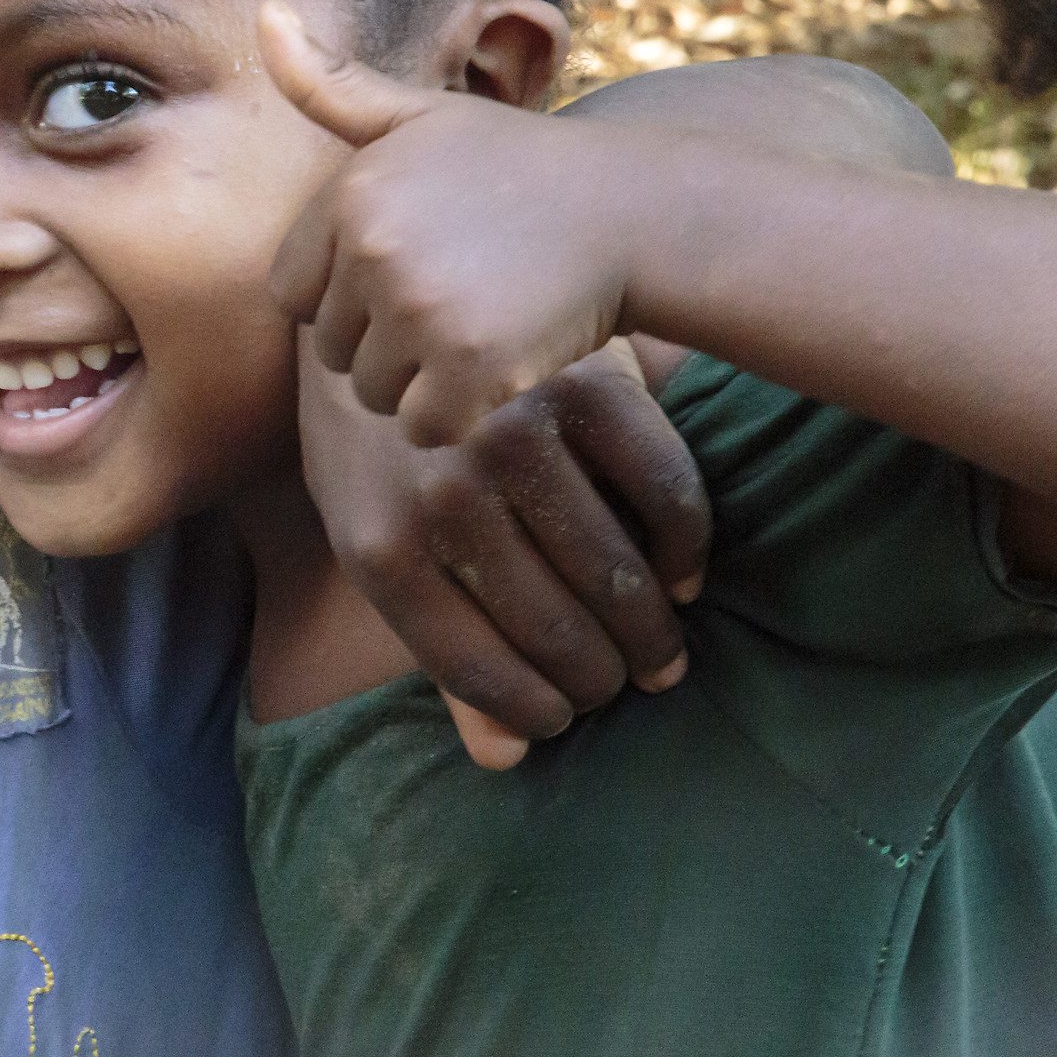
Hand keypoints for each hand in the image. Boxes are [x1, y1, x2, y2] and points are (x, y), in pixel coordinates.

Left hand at [260, 0, 639, 446]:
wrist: (635, 212)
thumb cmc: (517, 164)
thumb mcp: (420, 113)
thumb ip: (331, 84)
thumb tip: (263, 11)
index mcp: (349, 197)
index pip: (293, 294)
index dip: (346, 292)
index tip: (410, 264)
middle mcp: (375, 252)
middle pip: (332, 350)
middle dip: (383, 339)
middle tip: (458, 295)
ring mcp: (424, 312)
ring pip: (373, 393)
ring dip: (420, 380)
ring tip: (480, 322)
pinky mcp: (473, 368)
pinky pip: (424, 427)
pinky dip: (458, 415)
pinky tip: (499, 366)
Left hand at [299, 336, 710, 768]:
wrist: (380, 297)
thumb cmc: (373, 438)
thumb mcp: (371, 534)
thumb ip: (434, 644)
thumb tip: (502, 759)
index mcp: (380, 546)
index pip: (477, 670)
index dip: (533, 711)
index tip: (564, 719)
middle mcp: (446, 493)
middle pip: (556, 631)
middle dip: (603, 679)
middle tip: (628, 685)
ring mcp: (518, 435)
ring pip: (618, 573)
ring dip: (652, 633)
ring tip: (658, 650)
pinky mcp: (586, 384)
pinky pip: (666, 491)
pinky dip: (685, 547)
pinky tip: (680, 577)